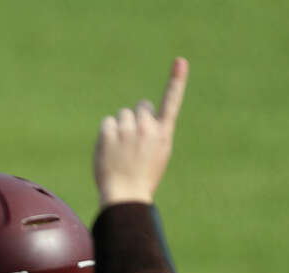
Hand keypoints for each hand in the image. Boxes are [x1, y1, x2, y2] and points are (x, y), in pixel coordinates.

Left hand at [94, 57, 187, 206]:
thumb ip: (153, 132)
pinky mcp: (109, 134)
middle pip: (141, 106)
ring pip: (123, 115)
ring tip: (122, 149)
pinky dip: (108, 133)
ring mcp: (127, 130)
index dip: (176, 80)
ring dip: (121, 127)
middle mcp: (147, 127)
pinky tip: (110, 150)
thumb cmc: (143, 176)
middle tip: (134, 141)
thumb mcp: (158, 153)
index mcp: (163, 133)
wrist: (125, 195)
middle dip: (137, 118)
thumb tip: (140, 113)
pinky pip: (107, 123)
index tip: (180, 61)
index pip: (172, 101)